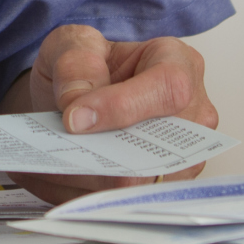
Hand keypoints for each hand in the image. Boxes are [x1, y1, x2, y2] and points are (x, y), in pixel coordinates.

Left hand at [1, 25, 214, 203]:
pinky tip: (60, 178)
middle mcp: (191, 110)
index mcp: (176, 61)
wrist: (79, 93)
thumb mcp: (72, 44)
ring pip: (143, 181)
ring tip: (52, 165)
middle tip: (60, 149)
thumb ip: (75, 64)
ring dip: (91, 178)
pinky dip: (87, 193)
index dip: (122, 107)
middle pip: (161, 146)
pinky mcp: (162, 183)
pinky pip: (127, 199)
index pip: (168, 88)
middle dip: (105, 152)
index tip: (75, 119)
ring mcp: (184, 153)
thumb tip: (78, 108)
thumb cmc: (86, 65)